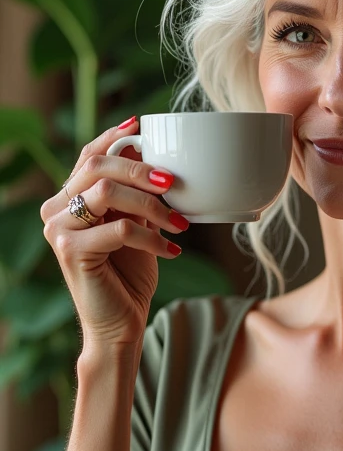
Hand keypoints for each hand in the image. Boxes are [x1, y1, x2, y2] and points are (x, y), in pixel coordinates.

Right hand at [40, 118, 188, 347]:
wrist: (119, 325)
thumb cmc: (129, 275)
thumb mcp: (135, 225)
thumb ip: (134, 195)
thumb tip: (152, 157)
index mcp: (69, 198)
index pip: (88, 155)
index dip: (113, 136)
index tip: (141, 125)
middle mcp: (56, 210)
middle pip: (98, 166)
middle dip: (142, 170)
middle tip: (174, 183)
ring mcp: (59, 230)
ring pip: (108, 193)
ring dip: (152, 205)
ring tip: (179, 223)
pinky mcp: (71, 251)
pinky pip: (120, 229)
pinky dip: (153, 238)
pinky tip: (171, 250)